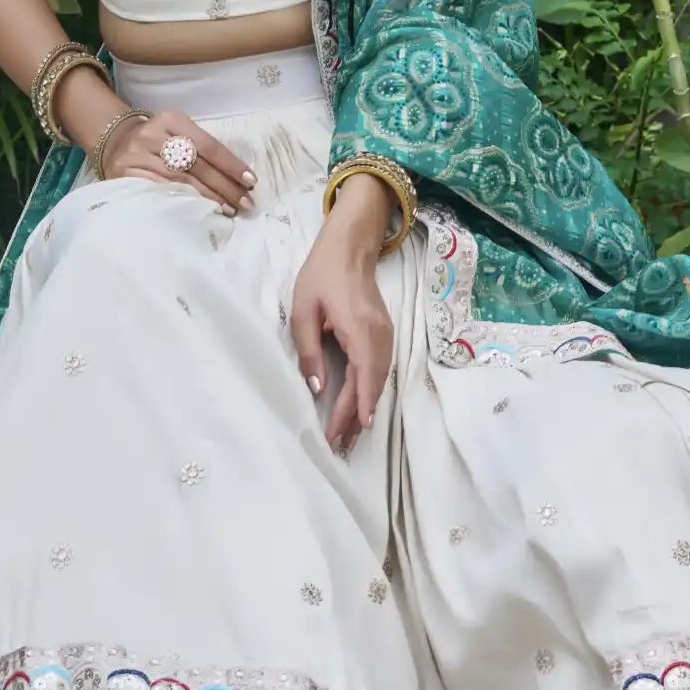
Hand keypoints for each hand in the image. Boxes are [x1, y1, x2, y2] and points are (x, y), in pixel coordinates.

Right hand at [102, 108, 255, 213]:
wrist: (115, 143)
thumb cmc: (159, 142)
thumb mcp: (178, 134)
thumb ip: (203, 151)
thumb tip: (239, 179)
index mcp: (171, 119)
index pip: (208, 145)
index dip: (230, 164)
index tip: (250, 181)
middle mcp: (152, 135)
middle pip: (196, 165)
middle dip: (224, 186)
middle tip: (245, 202)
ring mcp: (137, 157)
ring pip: (180, 182)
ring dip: (208, 199)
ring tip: (229, 210)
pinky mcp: (126, 177)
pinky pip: (160, 193)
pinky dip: (183, 204)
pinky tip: (199, 213)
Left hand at [291, 218, 393, 452]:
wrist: (349, 247)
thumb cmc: (321, 274)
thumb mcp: (303, 310)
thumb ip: (309, 350)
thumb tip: (318, 387)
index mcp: (358, 328)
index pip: (362, 377)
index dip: (355, 407)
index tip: (347, 432)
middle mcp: (379, 334)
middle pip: (372, 383)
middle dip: (357, 415)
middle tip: (339, 442)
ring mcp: (386, 333)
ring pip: (379, 378)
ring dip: (365, 405)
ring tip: (348, 432)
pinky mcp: (384, 332)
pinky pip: (380, 367)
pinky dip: (371, 389)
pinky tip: (361, 404)